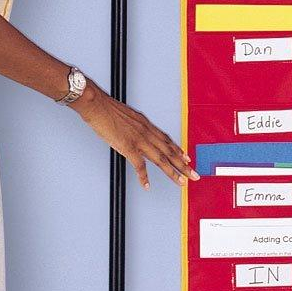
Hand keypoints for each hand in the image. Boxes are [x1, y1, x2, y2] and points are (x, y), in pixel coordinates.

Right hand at [74, 80, 197, 187]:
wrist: (97, 105)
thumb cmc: (108, 110)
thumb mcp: (128, 117)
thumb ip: (135, 126)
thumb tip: (136, 132)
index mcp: (146, 125)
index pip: (167, 140)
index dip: (178, 150)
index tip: (187, 159)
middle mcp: (147, 132)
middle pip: (169, 151)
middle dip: (183, 165)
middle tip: (194, 174)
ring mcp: (139, 140)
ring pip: (161, 159)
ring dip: (172, 172)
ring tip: (180, 182)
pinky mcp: (128, 147)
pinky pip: (139, 165)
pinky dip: (143, 177)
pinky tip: (147, 185)